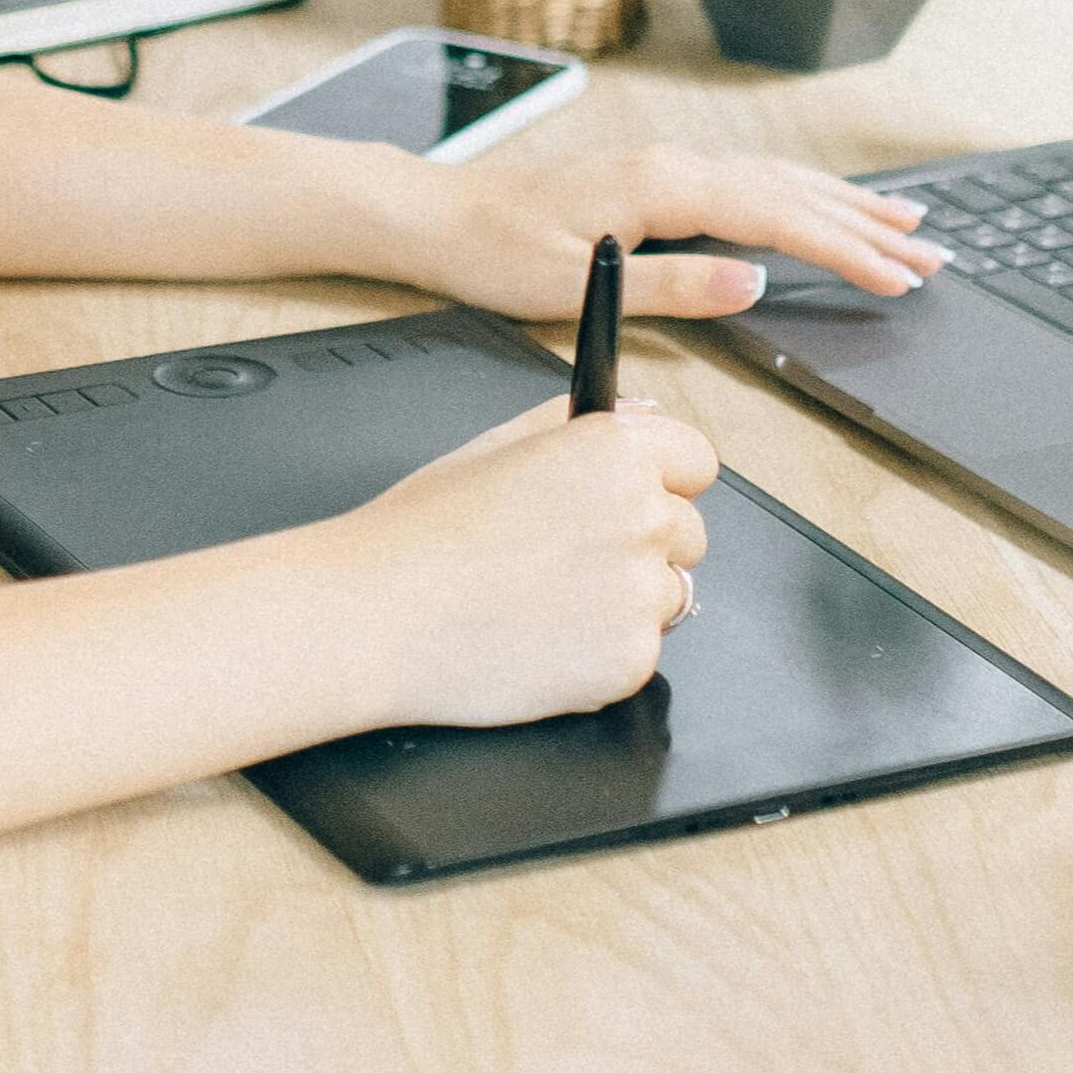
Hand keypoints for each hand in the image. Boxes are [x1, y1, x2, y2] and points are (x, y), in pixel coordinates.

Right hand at [327, 396, 717, 728]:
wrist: (376, 617)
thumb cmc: (418, 533)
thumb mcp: (492, 447)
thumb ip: (574, 423)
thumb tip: (639, 412)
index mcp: (613, 452)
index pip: (696, 459)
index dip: (661, 479)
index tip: (633, 497)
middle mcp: (642, 516)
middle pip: (689, 533)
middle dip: (642, 545)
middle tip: (563, 559)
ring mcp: (640, 594)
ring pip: (666, 596)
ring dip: (622, 603)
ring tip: (542, 603)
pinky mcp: (630, 660)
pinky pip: (638, 654)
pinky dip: (599, 655)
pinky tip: (539, 641)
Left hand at [395, 143, 944, 320]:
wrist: (439, 216)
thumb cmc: (494, 253)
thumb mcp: (579, 286)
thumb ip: (672, 285)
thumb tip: (754, 284)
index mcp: (661, 187)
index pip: (777, 219)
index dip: (845, 250)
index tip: (899, 276)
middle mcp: (672, 166)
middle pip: (792, 193)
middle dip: (867, 227)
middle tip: (934, 257)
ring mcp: (665, 166)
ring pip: (777, 180)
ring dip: (844, 203)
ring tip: (905, 223)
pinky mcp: (654, 178)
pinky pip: (748, 180)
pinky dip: (799, 192)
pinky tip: (820, 201)